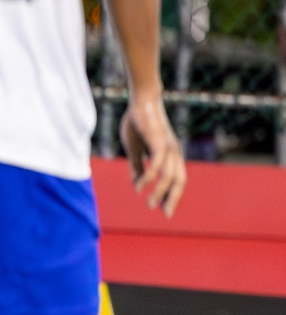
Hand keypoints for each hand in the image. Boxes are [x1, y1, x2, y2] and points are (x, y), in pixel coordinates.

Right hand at [120, 93, 185, 216]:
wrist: (142, 100)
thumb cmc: (138, 122)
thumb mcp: (134, 147)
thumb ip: (137, 164)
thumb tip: (137, 183)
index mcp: (170, 154)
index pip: (176, 178)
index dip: (171, 194)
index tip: (164, 209)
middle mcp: (174, 152)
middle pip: (179, 180)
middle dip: (173, 198)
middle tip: (165, 214)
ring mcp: (169, 147)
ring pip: (169, 175)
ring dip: (160, 192)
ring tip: (148, 203)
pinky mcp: (160, 142)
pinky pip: (157, 164)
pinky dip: (150, 177)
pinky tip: (140, 186)